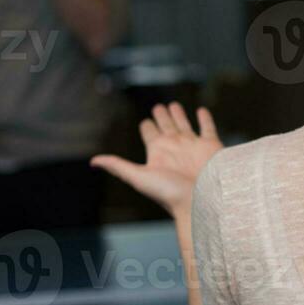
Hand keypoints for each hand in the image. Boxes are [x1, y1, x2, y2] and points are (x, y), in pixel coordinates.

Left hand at [91, 102, 222, 217]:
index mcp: (157, 152)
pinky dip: (205, 119)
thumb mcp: (138, 177)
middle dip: (162, 116)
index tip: (145, 121)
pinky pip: (207, 128)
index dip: (147, 126)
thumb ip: (118, 166)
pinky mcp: (210, 145)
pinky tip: (201, 111)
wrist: (201, 199)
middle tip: (158, 107)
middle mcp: (174, 147)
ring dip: (179, 115)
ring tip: (174, 105)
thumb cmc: (169, 192)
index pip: (149, 133)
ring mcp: (193, 145)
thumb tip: (93, 162)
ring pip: (185, 124)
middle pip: (166, 126)